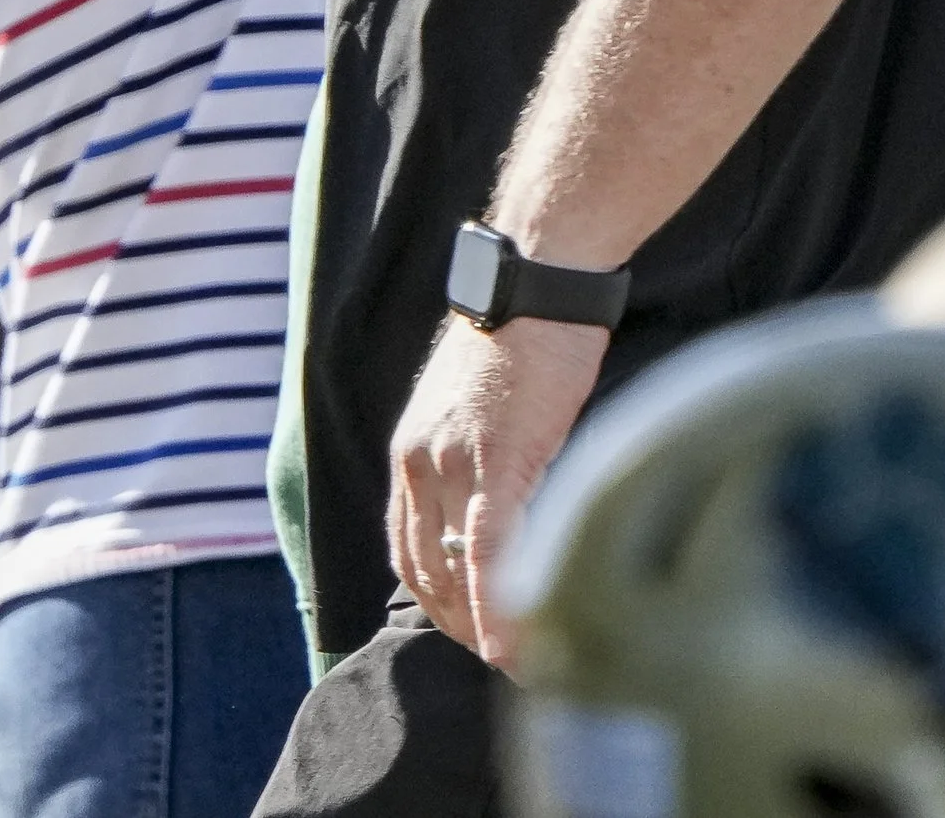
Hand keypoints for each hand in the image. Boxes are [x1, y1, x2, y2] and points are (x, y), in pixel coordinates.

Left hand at [388, 313, 604, 669]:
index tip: (472, 633)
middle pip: (427, 570)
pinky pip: (490, 547)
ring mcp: (453, 460)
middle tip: (502, 659)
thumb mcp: (477, 412)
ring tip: (518, 663)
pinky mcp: (497, 457)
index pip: (409, 550)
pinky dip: (496, 603)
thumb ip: (473, 465)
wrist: (535, 282)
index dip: (438, 601)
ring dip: (481, 626)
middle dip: (461, 624)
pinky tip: (510, 643)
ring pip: (455, 568)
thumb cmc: (520, 345)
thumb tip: (500, 524)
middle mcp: (418, 460)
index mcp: (411, 452)